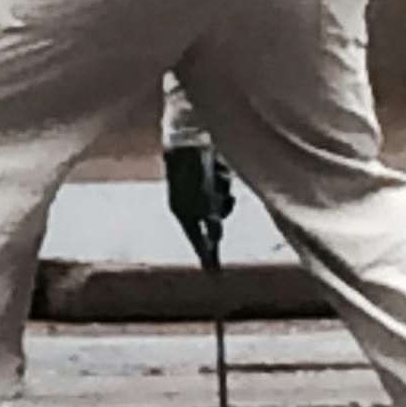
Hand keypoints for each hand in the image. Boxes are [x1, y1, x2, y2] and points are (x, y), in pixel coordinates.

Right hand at [163, 146, 234, 268]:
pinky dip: (223, 182)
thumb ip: (211, 216)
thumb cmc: (194, 165)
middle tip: (224, 208)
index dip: (206, 257)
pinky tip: (220, 167)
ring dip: (224, 196)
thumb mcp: (204, 195)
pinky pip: (219, 187)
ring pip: (217, 204)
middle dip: (219, 216)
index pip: (196, 240)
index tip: (214, 275)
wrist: (188, 131)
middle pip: (209, 222)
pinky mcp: (204, 174)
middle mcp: (187, 202)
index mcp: (181, 211)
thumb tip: (216, 236)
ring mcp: (195, 188)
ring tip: (221, 178)